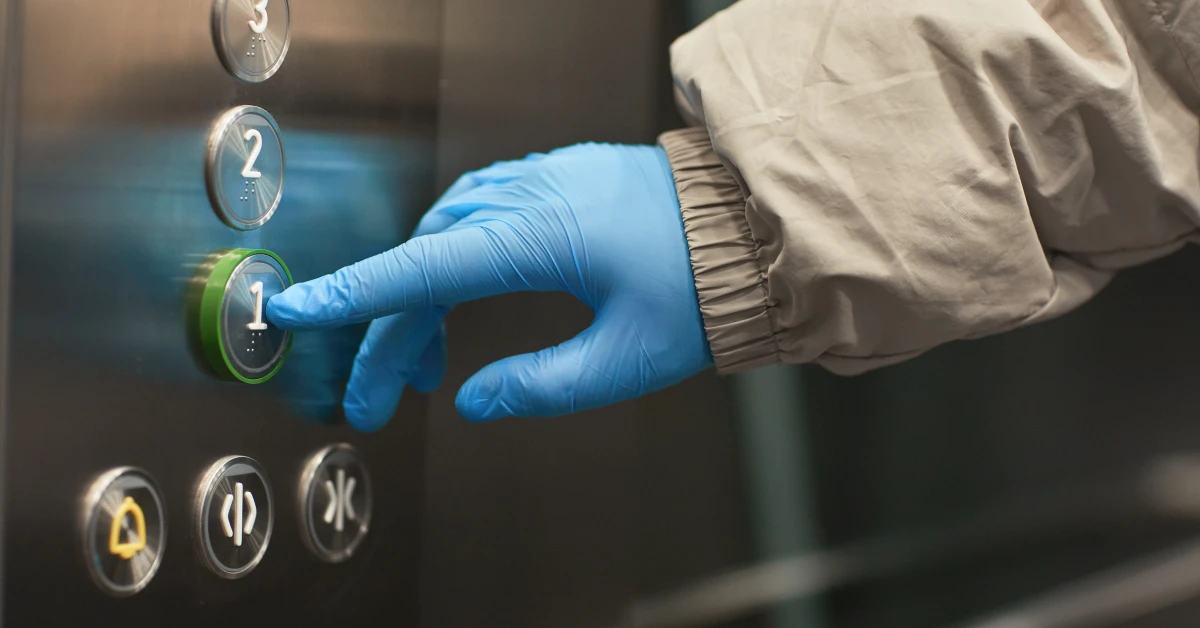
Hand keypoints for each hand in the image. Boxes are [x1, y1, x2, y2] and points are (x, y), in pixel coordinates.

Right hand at [267, 143, 711, 429]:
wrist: (753, 227)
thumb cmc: (701, 287)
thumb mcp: (624, 359)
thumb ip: (541, 385)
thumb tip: (473, 398)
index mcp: (539, 235)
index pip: (423, 270)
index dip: (353, 295)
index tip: (294, 310)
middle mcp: (530, 196)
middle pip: (427, 261)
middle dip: (390, 331)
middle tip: (377, 397)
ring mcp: (542, 179)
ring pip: (448, 235)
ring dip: (422, 296)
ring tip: (420, 361)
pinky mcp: (556, 179)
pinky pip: (480, 213)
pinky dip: (455, 260)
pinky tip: (459, 296)